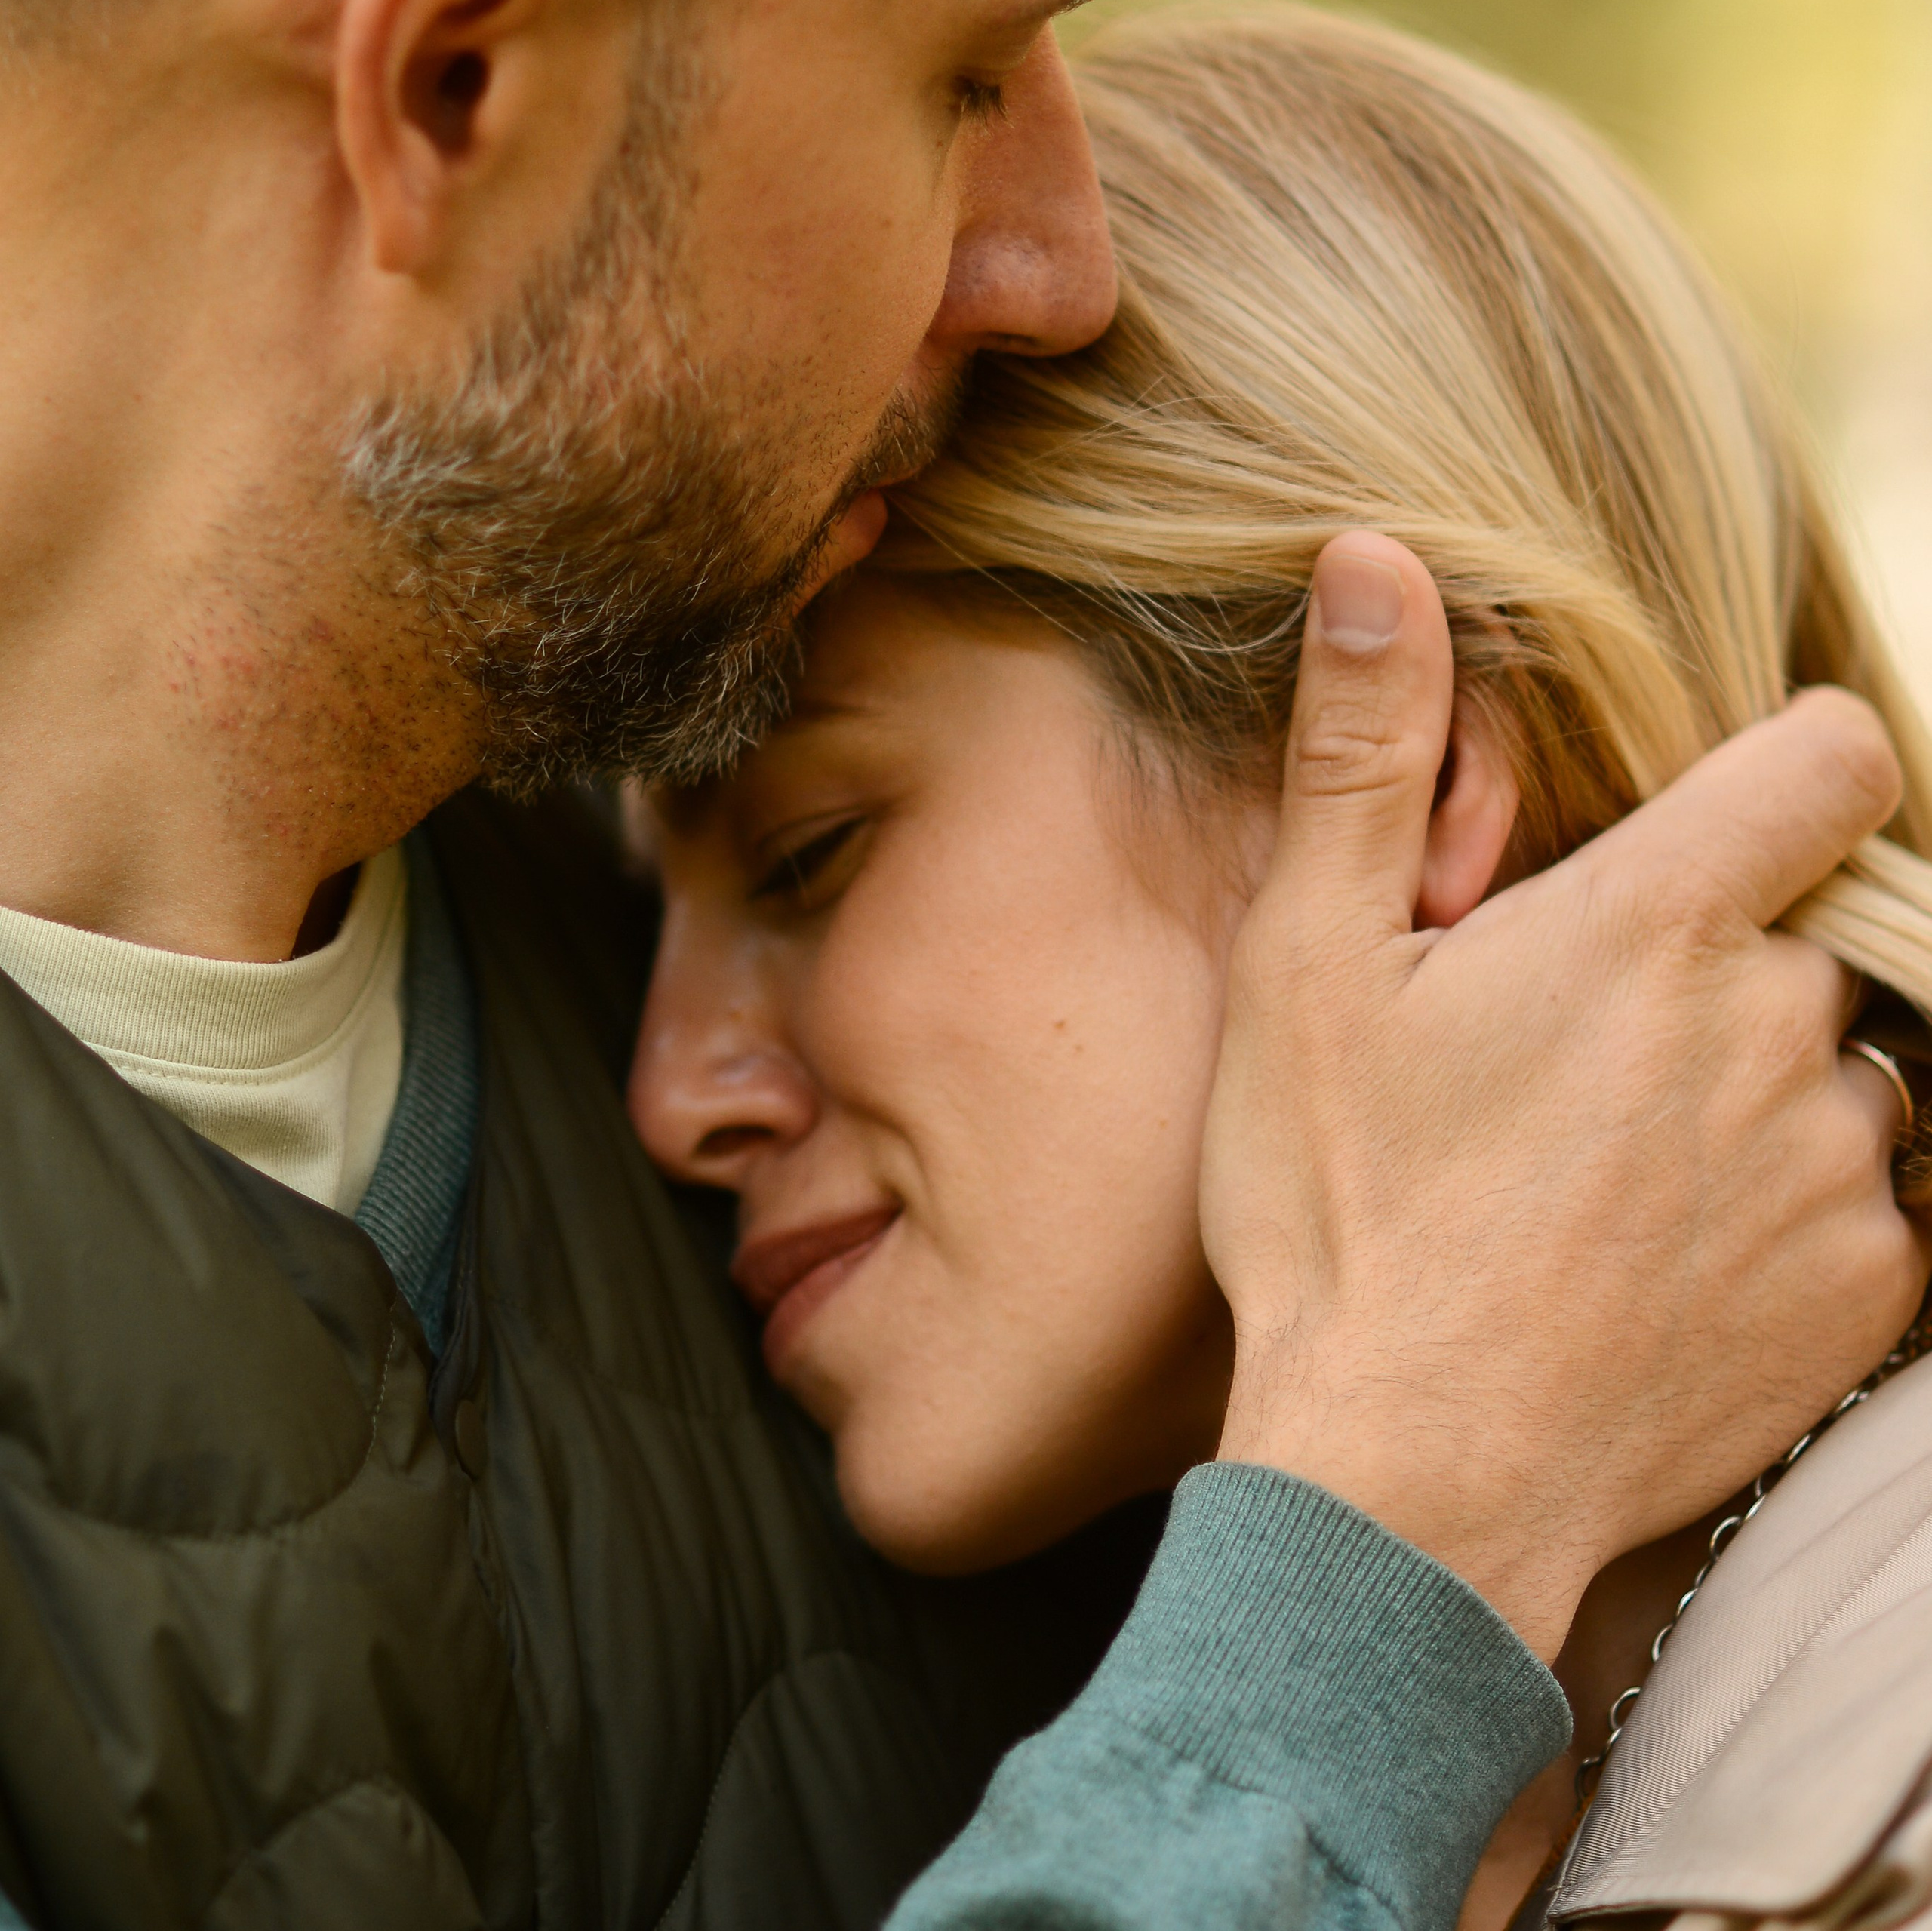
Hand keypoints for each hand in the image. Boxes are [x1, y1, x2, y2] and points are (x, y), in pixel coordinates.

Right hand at [1203, 531, 1928, 1659]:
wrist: (1409, 1471)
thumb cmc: (1339, 1206)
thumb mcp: (1309, 965)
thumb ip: (1365, 751)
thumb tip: (1372, 556)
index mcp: (1652, 926)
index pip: (1829, 758)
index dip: (1783, 766)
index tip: (1702, 827)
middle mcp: (1778, 1028)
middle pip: (1800, 933)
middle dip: (1704, 965)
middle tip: (1558, 1057)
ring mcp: (1835, 1168)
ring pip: (1830, 1069)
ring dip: (1742, 1090)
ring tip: (1595, 1177)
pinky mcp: (1868, 1294)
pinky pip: (1863, 1205)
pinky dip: (1777, 1215)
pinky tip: (1650, 1267)